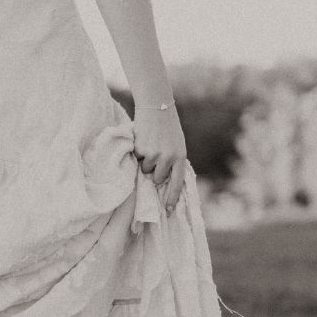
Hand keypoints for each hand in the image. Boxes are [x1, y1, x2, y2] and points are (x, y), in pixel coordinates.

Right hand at [134, 99, 187, 214]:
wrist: (156, 105)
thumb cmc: (167, 126)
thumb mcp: (176, 144)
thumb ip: (172, 160)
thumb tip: (160, 181)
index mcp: (180, 157)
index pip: (177, 183)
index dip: (172, 198)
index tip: (169, 211)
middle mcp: (168, 158)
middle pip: (156, 179)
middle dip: (153, 172)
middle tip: (154, 156)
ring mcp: (154, 154)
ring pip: (145, 169)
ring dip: (144, 161)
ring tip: (149, 144)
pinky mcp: (141, 149)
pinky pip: (136, 159)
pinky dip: (137, 152)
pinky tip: (143, 139)